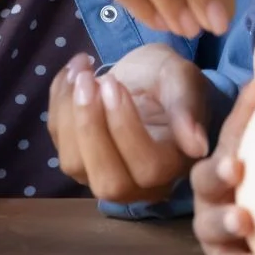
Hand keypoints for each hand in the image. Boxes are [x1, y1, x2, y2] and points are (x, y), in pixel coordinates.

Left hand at [47, 44, 212, 203]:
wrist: (145, 75)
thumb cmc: (169, 79)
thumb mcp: (183, 81)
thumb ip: (187, 109)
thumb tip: (197, 146)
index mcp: (173, 165)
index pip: (148, 168)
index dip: (126, 129)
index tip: (113, 83)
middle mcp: (138, 182)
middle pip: (109, 182)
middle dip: (91, 129)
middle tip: (88, 81)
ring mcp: (102, 173)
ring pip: (74, 165)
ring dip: (69, 115)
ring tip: (81, 72)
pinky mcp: (76, 158)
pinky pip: (57, 140)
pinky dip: (58, 103)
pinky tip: (72, 73)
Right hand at [190, 81, 254, 254]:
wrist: (232, 181)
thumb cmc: (239, 151)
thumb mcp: (242, 130)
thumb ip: (251, 106)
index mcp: (214, 174)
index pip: (212, 171)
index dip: (221, 170)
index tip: (237, 168)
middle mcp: (211, 207)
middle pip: (209, 217)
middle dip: (225, 219)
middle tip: (245, 218)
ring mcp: (219, 237)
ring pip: (220, 250)